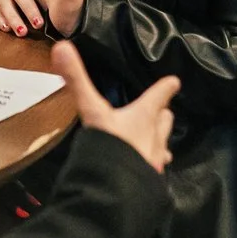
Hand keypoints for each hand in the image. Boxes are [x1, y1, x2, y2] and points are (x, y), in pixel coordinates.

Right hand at [55, 43, 177, 172]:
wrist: (118, 191)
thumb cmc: (110, 144)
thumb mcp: (91, 110)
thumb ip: (77, 81)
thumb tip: (61, 46)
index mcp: (143, 116)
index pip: (158, 96)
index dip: (165, 88)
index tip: (175, 81)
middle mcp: (153, 138)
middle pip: (164, 122)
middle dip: (163, 116)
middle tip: (163, 112)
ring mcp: (153, 162)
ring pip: (162, 148)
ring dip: (160, 143)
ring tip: (160, 145)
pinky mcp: (149, 183)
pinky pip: (154, 171)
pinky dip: (150, 166)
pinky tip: (144, 171)